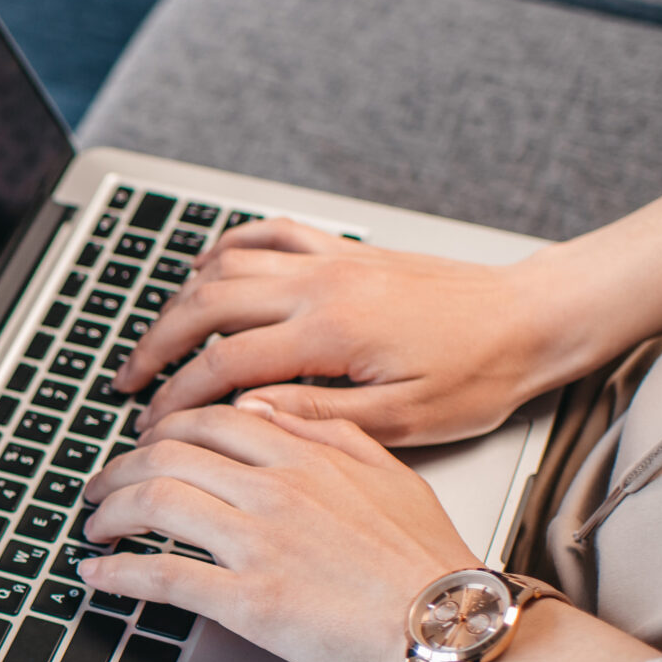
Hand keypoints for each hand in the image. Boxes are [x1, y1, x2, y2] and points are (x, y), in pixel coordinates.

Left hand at [79, 401, 476, 661]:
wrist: (453, 627)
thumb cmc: (428, 562)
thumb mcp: (389, 473)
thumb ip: (326, 432)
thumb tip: (265, 407)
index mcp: (305, 457)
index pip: (208, 421)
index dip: (161, 430)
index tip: (143, 445)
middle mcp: (275, 491)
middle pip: (166, 456)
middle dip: (117, 469)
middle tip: (99, 487)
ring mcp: (258, 544)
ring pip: (155, 503)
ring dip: (109, 513)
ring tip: (93, 525)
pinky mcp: (249, 601)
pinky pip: (163, 574)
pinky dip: (117, 571)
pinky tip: (98, 574)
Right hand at [113, 218, 561, 446]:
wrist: (532, 318)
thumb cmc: (481, 374)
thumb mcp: (402, 420)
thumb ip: (316, 417)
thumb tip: (246, 416)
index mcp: (330, 333)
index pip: (223, 364)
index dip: (176, 397)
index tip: (149, 426)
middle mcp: (321, 285)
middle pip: (205, 305)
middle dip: (154, 345)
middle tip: (128, 382)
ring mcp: (330, 260)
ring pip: (227, 266)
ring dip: (180, 301)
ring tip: (155, 337)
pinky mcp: (346, 251)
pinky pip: (269, 235)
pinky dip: (228, 249)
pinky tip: (207, 268)